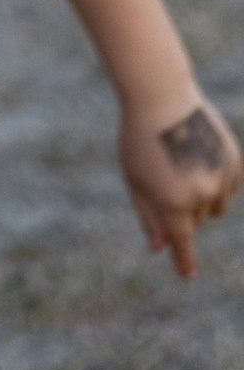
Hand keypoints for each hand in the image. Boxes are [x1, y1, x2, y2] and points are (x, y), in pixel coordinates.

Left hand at [122, 95, 241, 276]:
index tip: (187, 275)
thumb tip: (160, 247)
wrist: (161, 93)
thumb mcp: (135, 177)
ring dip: (203, 196)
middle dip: (181, 206)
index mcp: (174, 201)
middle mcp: (202, 194)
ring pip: (216, 206)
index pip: (182, 242)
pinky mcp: (235, 161)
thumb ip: (149, 215)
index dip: (184, 260)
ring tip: (182, 164)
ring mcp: (222, 177)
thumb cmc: (139, 137)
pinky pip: (229, 185)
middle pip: (195, 219)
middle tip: (164, 175)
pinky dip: (217, 179)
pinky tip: (200, 155)